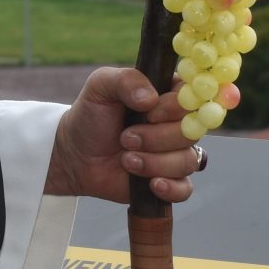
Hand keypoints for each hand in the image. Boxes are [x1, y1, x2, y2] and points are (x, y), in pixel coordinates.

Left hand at [46, 66, 199, 203]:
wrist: (75, 154)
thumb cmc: (91, 115)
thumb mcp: (100, 86)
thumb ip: (126, 80)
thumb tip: (151, 99)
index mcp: (167, 95)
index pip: (192, 98)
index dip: (174, 107)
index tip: (149, 113)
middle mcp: (176, 123)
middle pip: (192, 132)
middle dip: (157, 138)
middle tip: (126, 138)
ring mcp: (174, 153)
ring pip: (187, 161)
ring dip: (154, 163)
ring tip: (126, 160)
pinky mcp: (168, 180)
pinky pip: (184, 189)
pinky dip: (170, 188)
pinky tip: (152, 184)